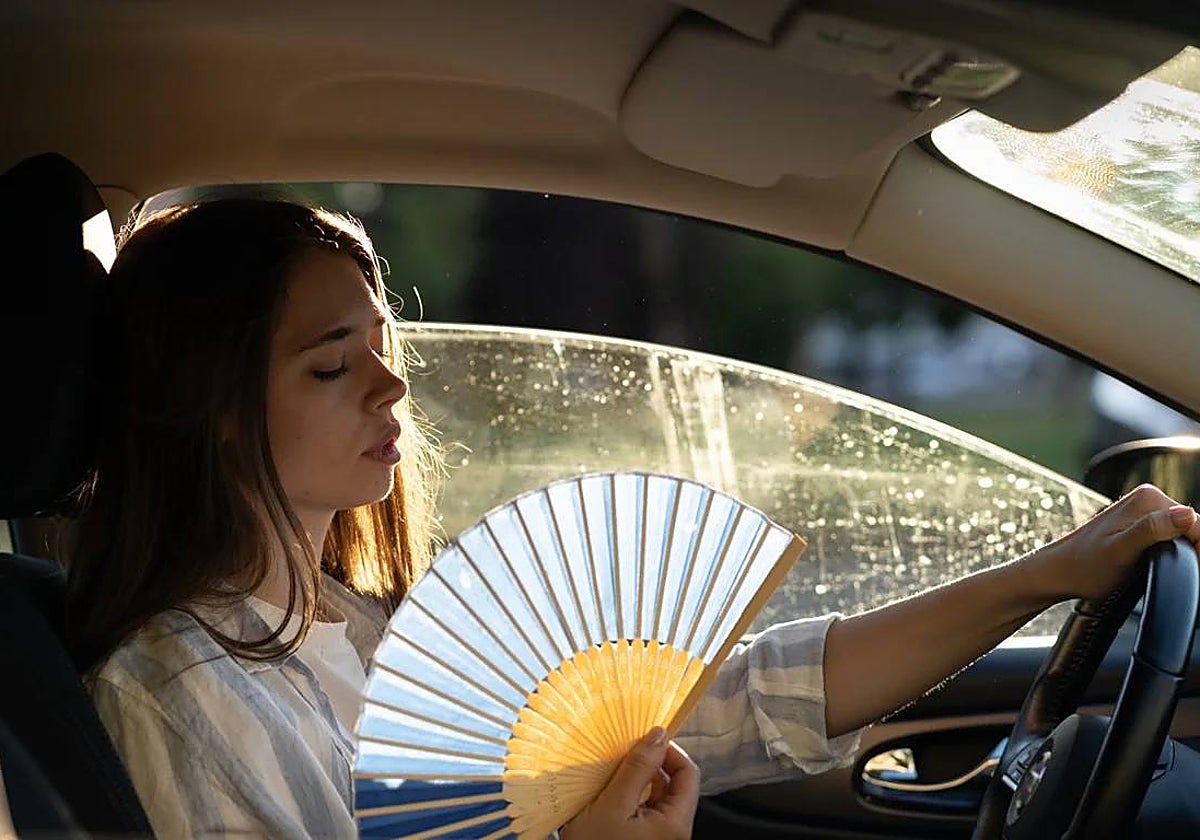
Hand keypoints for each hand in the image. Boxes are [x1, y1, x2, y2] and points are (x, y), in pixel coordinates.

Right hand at [561, 727, 699, 839]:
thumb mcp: (612, 804)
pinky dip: (631, 796)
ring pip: (659, 796)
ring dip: (639, 779)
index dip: (670, 751)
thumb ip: (637, 769)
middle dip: (651, 764)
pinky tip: (611, 793)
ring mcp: (660, 837)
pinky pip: (646, 810)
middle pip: (674, 784)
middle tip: (626, 753)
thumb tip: (658, 735)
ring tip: (614, 773)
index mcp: (675, 823)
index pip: (688, 773)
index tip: (645, 740)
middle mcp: (674, 832)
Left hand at [1030, 484, 1199, 601]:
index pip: (1197, 523)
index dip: (1199, 550)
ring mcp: (1146, 512)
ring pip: (1185, 535)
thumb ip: (1152, 531)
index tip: (1192, 570)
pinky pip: (1173, 538)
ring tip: (1159, 570)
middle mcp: (1149, 499)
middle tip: (1169, 575)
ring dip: (1182, 553)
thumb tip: (1186, 514)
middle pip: (1193, 528)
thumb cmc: (1086, 566)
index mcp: (1148, 498)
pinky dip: (1173, 553)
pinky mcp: (1144, 526)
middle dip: (1190, 552)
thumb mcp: (1121, 551)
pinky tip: (1158, 565)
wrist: (1062, 573)